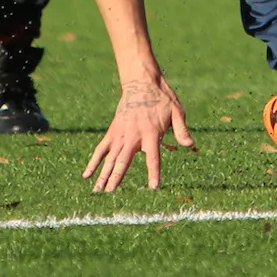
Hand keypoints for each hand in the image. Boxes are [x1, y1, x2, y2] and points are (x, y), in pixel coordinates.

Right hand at [83, 75, 193, 192]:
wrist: (141, 83)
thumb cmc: (162, 98)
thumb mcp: (177, 111)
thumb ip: (181, 129)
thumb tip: (190, 145)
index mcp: (151, 133)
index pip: (153, 158)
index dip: (154, 173)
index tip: (153, 187)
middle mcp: (133, 136)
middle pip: (124, 161)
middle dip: (117, 178)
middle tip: (111, 194)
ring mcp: (120, 135)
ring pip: (110, 158)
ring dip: (103, 175)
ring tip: (98, 192)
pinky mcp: (112, 132)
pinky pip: (100, 149)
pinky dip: (93, 162)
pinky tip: (86, 175)